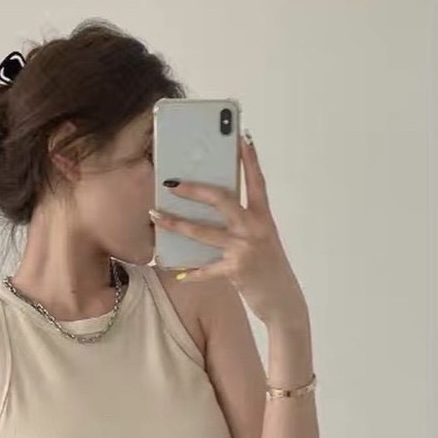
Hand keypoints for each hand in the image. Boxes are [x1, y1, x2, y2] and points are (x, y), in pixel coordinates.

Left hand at [149, 132, 307, 327]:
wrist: (282, 300)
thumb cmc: (267, 266)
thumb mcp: (261, 238)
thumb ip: (242, 222)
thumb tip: (211, 207)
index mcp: (263, 217)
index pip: (257, 181)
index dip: (250, 159)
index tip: (241, 138)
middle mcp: (255, 228)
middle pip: (222, 200)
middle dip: (195, 190)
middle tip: (172, 182)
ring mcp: (245, 248)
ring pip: (204, 232)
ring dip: (176, 225)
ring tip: (156, 216)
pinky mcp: (236, 270)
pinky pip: (206, 268)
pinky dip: (190, 271)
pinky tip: (175, 270)